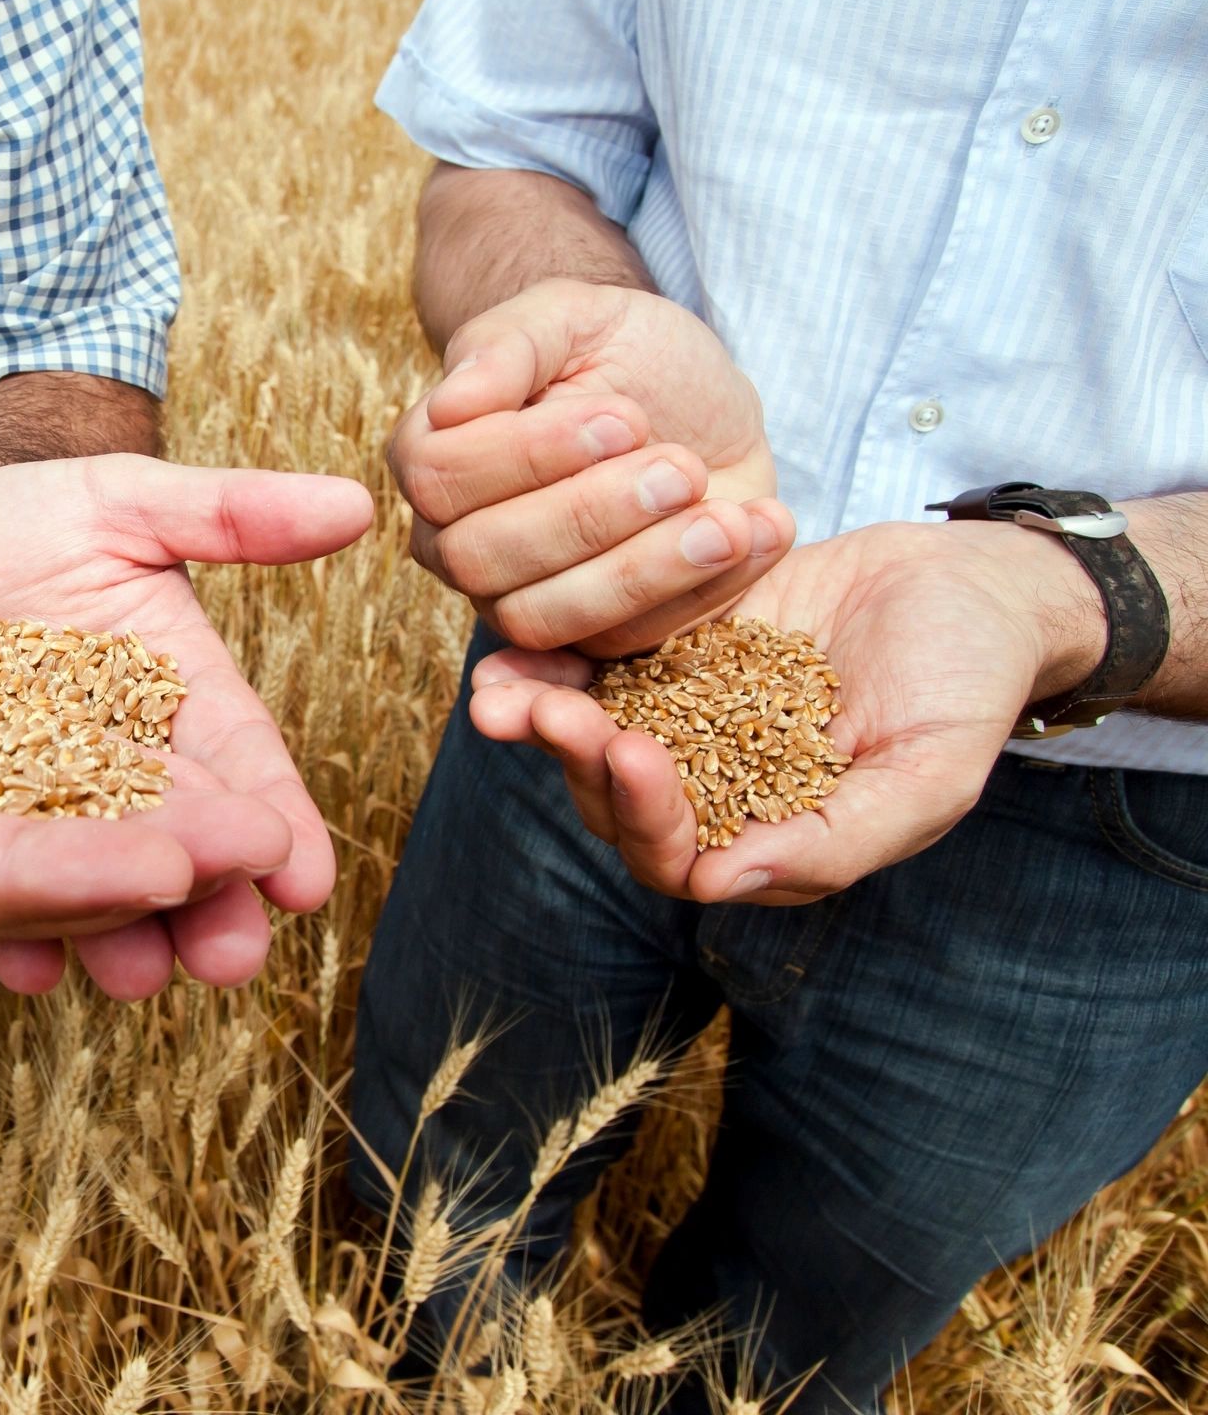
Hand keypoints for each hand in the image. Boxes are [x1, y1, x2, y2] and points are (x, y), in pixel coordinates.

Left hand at [0, 453, 375, 995]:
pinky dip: (4, 935)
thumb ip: (228, 514)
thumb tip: (358, 503)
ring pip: (90, 884)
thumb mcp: (119, 504)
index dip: (275, 822)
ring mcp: (39, 809)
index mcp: (181, 702)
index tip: (305, 877)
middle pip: (175, 846)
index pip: (241, 766)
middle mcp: (120, 772)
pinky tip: (25, 968)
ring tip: (137, 976)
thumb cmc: (21, 522)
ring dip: (118, 936)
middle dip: (209, 907)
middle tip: (235, 958)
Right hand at [389, 278, 793, 654]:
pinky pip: (628, 643)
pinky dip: (704, 592)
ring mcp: (519, 600)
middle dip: (588, 516)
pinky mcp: (595, 637)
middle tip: (682, 469)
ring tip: (725, 522)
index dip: (529, 456)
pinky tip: (760, 530)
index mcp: (433, 460)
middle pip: (483, 558)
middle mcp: (457, 542)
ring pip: (543, 619)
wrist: (696, 400)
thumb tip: (451, 402)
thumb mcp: (574, 316)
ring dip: (641, 572)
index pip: (440, 479)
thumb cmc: (620, 351)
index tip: (625, 418)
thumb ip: (506, 343)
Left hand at [466, 519, 1101, 902]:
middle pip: (611, 797)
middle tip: (544, 710)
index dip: (644, 816)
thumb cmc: (968, 689)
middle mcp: (708, 788)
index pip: (675, 857)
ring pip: (589, 732)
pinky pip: (598, 663)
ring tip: (501, 687)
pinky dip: (553, 657)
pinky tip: (512, 638)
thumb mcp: (929, 775)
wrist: (970, 586)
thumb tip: (721, 884)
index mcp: (761, 839)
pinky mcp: (668, 653)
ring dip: (540, 716)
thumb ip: (833, 841)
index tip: (632, 753)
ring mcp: (680, 718)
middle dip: (574, 758)